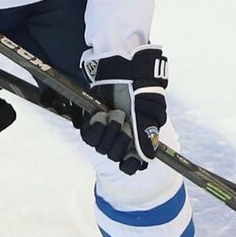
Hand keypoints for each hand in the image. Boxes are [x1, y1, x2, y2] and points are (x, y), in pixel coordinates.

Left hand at [79, 46, 167, 173]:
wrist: (123, 71)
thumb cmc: (140, 91)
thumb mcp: (146, 112)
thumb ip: (146, 135)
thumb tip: (147, 159)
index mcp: (139, 140)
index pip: (132, 165)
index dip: (130, 164)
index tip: (130, 156)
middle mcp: (122, 139)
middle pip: (115, 156)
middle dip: (120, 140)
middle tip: (125, 121)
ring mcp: (106, 132)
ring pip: (101, 147)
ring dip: (109, 130)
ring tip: (115, 113)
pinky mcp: (92, 123)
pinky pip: (88, 136)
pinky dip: (95, 126)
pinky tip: (101, 114)